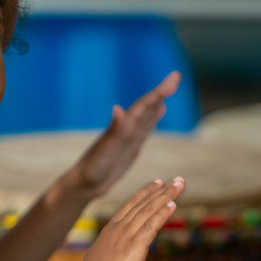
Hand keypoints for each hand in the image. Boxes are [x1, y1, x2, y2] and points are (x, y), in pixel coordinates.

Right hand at [68, 177, 184, 260]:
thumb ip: (109, 254)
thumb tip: (112, 253)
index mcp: (107, 233)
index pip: (129, 207)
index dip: (145, 194)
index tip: (158, 183)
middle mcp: (115, 231)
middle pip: (141, 204)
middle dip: (160, 190)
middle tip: (177, 179)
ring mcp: (123, 238)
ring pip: (148, 211)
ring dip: (166, 196)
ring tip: (180, 184)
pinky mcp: (132, 249)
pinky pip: (151, 226)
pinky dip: (162, 213)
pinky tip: (173, 204)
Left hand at [71, 71, 180, 198]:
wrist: (84, 183)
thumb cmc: (92, 169)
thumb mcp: (105, 151)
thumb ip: (115, 131)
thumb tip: (118, 109)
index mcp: (122, 127)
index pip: (144, 105)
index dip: (160, 91)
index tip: (175, 77)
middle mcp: (126, 129)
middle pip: (147, 106)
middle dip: (162, 92)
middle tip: (176, 77)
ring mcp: (129, 137)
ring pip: (147, 116)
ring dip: (157, 102)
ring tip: (169, 90)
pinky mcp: (130, 147)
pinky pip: (144, 129)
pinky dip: (153, 119)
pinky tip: (157, 114)